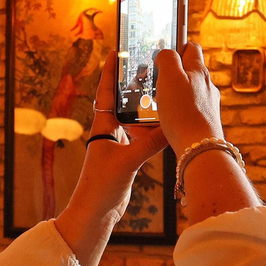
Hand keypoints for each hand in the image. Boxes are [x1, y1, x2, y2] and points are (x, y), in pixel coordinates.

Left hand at [53, 63, 168, 265]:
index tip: (116, 51)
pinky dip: (154, 130)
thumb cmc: (100, 187)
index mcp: (102, 128)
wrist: (94, 214)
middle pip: (123, 102)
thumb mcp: (127, 162)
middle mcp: (109, 133)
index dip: (110, 72)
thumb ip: (148, 144)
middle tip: (149, 66)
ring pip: (135, 120)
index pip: (105, 93)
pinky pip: (143, 138)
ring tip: (162, 91)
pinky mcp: (127, 159)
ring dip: (146, 107)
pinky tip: (166, 125)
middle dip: (134, 85)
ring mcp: (118, 146)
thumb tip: (171, 127)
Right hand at [152, 42, 222, 152]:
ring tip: (156, 102)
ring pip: (186, 92)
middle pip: (188, 70)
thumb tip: (165, 53)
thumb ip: (167, 58)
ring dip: (171, 94)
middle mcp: (206, 85)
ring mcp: (206, 104)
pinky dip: (176, 111)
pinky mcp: (203, 121)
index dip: (177, 44)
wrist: (199, 148)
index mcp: (198, 70)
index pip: (191, 46)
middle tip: (154, 78)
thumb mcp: (170, 77)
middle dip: (171, 72)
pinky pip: (186, 110)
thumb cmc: (184, 113)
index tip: (164, 48)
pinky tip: (165, 120)